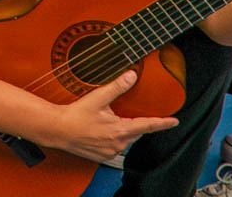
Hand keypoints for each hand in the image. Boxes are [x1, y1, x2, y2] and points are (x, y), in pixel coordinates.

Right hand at [44, 69, 178, 162]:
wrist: (57, 130)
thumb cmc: (75, 115)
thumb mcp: (98, 97)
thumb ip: (117, 87)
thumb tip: (131, 76)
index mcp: (120, 130)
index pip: (148, 125)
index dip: (163, 123)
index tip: (174, 121)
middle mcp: (118, 143)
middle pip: (135, 131)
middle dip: (134, 123)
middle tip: (123, 113)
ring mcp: (110, 151)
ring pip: (125, 139)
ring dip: (122, 130)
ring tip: (107, 121)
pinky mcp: (102, 155)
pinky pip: (114, 146)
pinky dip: (113, 137)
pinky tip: (101, 130)